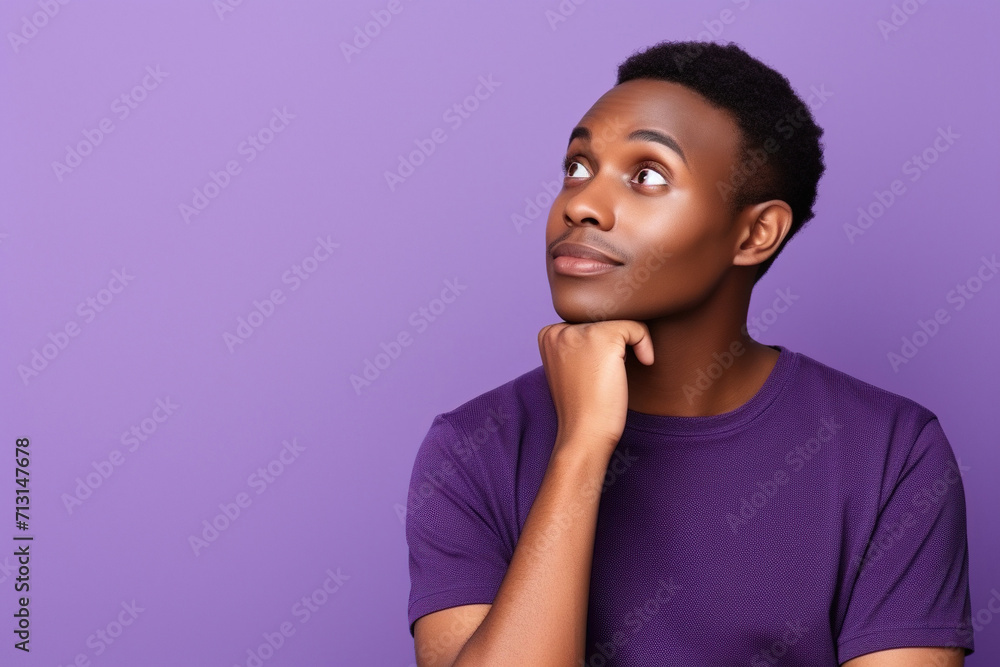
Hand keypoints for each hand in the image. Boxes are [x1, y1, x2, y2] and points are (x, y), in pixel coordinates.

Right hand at [537, 319, 653, 454]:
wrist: (584, 434)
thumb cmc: (581, 408)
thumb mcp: (569, 368)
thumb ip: (577, 345)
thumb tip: (607, 327)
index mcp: (548, 335)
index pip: (588, 324)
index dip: (599, 346)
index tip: (596, 373)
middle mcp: (559, 329)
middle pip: (603, 321)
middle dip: (612, 346)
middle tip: (604, 377)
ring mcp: (579, 332)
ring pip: (618, 324)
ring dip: (625, 348)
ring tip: (612, 375)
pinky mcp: (602, 337)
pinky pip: (635, 328)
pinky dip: (645, 344)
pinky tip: (643, 363)